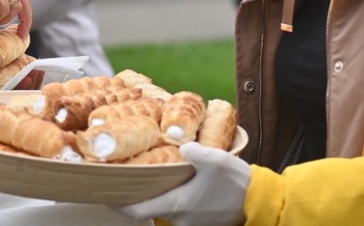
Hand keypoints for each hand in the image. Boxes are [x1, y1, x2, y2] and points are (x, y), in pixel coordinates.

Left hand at [111, 142, 249, 225]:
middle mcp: (178, 217)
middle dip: (133, 194)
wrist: (258, 201)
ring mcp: (188, 220)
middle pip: (146, 208)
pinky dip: (167, 196)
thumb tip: (180, 145)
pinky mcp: (198, 218)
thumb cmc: (236, 183)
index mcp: (176, 204)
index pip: (136, 210)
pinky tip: (171, 179)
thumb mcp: (216, 160)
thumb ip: (195, 151)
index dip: (117, 202)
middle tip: (122, 176)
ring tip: (145, 173)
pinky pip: (175, 208)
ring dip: (152, 194)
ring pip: (161, 207)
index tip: (105, 191)